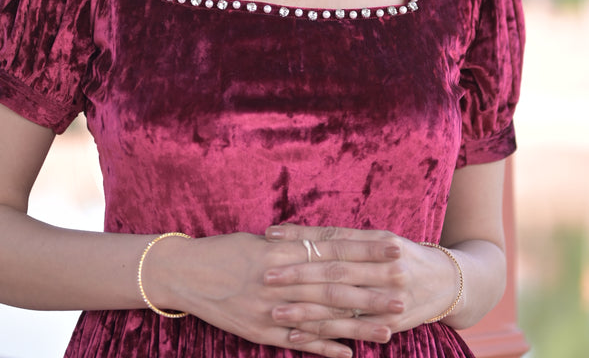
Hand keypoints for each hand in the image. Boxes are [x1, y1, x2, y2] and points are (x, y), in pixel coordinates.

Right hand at [152, 231, 405, 357]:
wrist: (185, 273)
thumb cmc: (224, 251)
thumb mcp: (261, 242)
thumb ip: (294, 245)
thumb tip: (327, 243)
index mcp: (283, 251)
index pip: (333, 249)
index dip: (365, 250)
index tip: (395, 249)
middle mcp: (281, 279)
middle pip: (334, 285)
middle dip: (371, 289)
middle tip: (404, 292)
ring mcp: (272, 308)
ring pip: (323, 318)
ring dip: (357, 324)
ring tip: (389, 328)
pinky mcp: (262, 332)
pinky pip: (299, 342)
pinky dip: (325, 349)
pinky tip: (350, 355)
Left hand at [261, 224, 459, 344]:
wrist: (446, 283)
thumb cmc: (403, 255)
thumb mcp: (379, 239)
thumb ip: (344, 239)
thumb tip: (300, 235)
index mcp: (379, 242)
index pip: (332, 239)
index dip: (301, 237)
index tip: (270, 236)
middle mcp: (384, 268)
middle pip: (333, 271)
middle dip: (298, 274)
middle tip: (267, 275)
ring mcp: (387, 298)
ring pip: (339, 304)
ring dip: (304, 309)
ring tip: (275, 310)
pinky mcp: (387, 324)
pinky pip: (348, 330)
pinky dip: (321, 334)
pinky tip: (296, 335)